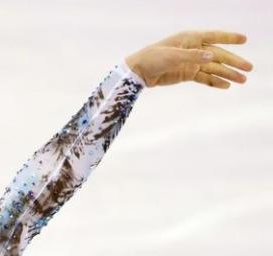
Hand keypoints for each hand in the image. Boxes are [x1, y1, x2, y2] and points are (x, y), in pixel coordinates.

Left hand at [125, 30, 252, 88]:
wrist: (139, 72)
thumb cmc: (153, 58)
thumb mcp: (172, 55)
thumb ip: (192, 56)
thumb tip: (212, 56)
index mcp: (191, 39)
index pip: (215, 36)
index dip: (229, 38)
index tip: (244, 40)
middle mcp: (194, 50)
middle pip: (219, 56)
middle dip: (234, 62)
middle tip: (249, 68)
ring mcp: (191, 63)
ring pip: (214, 68)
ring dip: (228, 74)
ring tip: (242, 80)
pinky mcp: (187, 74)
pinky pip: (204, 78)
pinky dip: (215, 82)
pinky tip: (226, 86)